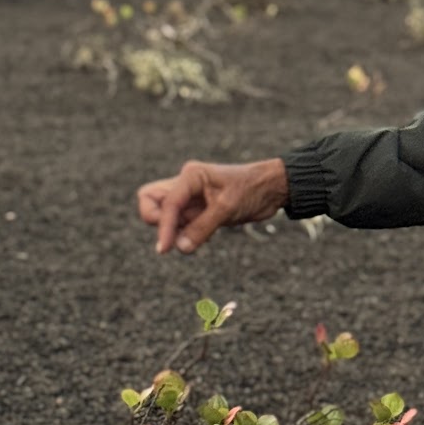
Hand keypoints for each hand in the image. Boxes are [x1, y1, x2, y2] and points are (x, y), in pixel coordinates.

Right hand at [136, 157, 289, 254]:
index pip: (167, 203)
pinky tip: (199, 238)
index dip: (164, 226)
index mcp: (191, 176)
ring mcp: (190, 197)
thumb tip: (180, 248)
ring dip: (172, 230)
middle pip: (151, 200)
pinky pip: (179, 223)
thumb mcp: (227, 209)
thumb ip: (202, 228)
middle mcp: (185, 184)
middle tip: (174, 235)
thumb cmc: (252, 190)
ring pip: (164, 213)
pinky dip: (183, 233)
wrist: (273, 188)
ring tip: (193, 238)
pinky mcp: (197, 210)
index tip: (165, 249)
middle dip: (157, 220)